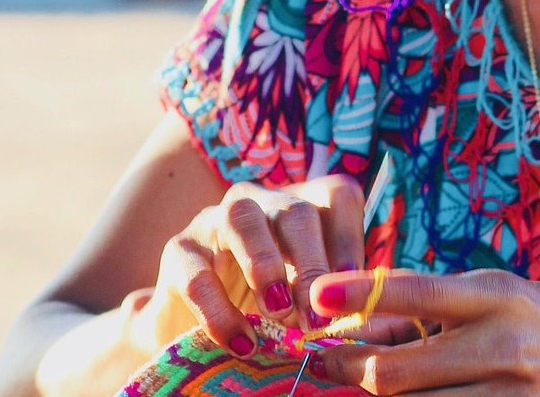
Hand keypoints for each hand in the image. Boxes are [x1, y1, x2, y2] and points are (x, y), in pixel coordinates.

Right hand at [126, 175, 365, 360]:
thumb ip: (329, 294)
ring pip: (243, 219)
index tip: (354, 284)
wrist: (193, 326)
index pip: (337, 196)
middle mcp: (261, 201)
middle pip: (295, 211)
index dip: (350, 238)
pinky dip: (220, 312)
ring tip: (278, 313)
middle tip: (318, 316)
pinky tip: (241, 343)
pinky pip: (197, 274)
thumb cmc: (265, 306)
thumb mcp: (304, 296)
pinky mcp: (179, 250)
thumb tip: (360, 312)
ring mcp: (216, 220)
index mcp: (302, 204)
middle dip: (311, 264)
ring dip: (265, 267)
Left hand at [308, 269, 539, 396]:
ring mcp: (511, 395)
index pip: (416, 293)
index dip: (360, 296)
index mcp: (498, 295)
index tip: (316, 296)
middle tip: (323, 359)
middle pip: (396, 374)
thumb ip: (447, 303)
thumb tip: (373, 318)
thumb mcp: (508, 292)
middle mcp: (502, 345)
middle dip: (348, 369)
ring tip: (365, 382)